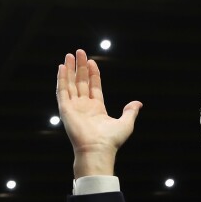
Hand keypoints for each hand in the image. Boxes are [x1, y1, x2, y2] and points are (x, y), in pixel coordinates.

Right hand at [56, 49, 141, 177]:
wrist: (98, 149)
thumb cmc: (111, 140)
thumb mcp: (126, 123)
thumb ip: (130, 111)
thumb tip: (138, 103)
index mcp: (97, 109)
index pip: (94, 87)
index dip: (93, 74)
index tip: (93, 61)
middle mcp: (84, 107)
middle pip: (81, 82)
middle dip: (81, 67)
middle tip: (79, 52)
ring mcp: (74, 107)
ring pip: (70, 84)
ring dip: (70, 69)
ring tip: (69, 55)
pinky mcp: (65, 109)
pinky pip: (62, 91)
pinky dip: (62, 79)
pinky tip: (62, 67)